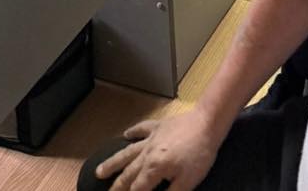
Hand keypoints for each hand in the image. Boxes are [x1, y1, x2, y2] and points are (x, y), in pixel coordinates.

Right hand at [96, 110, 219, 190]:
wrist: (207, 122)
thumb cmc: (199, 154)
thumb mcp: (187, 183)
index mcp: (153, 169)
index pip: (136, 189)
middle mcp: (147, 153)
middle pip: (128, 173)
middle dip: (116, 186)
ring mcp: (152, 138)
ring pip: (128, 151)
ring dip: (113, 162)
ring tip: (99, 170)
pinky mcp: (159, 126)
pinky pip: (142, 129)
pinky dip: (133, 132)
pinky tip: (126, 134)